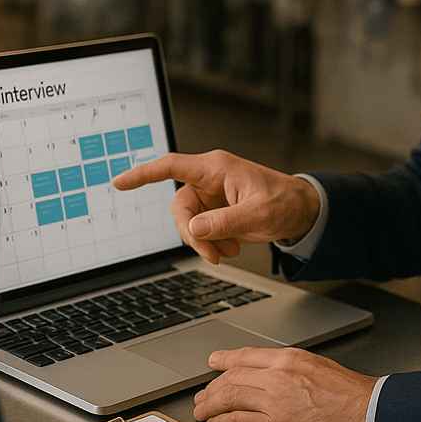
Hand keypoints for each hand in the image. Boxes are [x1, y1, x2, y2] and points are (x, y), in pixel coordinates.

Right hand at [112, 150, 320, 264]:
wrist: (301, 212)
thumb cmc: (284, 202)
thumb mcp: (258, 214)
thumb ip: (225, 222)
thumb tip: (194, 230)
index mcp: (215, 168)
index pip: (171, 166)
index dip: (143, 174)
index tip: (119, 182)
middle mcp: (209, 179)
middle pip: (180, 207)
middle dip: (191, 234)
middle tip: (212, 254)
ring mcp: (211, 196)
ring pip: (188, 222)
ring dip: (203, 242)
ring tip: (228, 253)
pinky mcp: (215, 211)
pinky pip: (200, 230)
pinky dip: (211, 244)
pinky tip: (231, 248)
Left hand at [192, 347, 377, 421]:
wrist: (367, 414)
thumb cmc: (349, 394)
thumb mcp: (317, 365)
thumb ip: (290, 368)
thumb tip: (271, 373)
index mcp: (288, 359)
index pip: (246, 357)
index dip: (225, 360)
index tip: (213, 363)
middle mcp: (277, 377)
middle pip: (232, 378)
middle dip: (212, 388)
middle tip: (202, 395)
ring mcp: (275, 403)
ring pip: (230, 399)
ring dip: (211, 405)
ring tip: (201, 412)